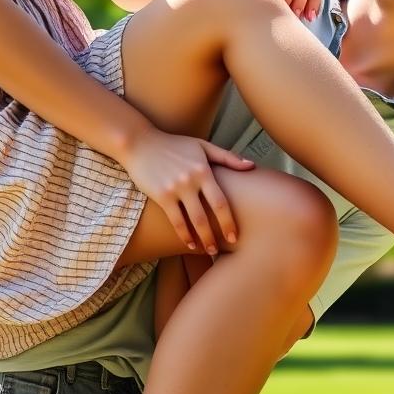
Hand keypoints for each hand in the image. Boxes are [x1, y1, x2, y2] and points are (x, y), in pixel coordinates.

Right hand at [120, 128, 254, 253]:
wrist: (141, 143)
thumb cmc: (174, 145)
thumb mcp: (201, 146)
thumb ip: (227, 156)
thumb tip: (252, 166)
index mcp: (204, 169)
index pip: (221, 200)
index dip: (229, 221)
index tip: (235, 235)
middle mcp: (191, 180)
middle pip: (209, 214)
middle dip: (218, 235)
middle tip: (225, 248)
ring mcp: (175, 189)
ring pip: (193, 221)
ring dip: (202, 239)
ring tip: (209, 250)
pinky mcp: (161, 196)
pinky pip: (175, 220)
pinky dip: (184, 235)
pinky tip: (189, 243)